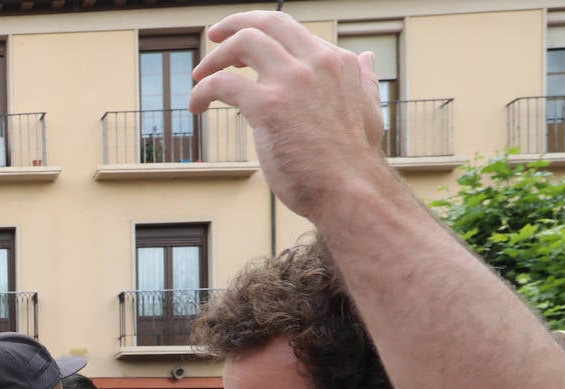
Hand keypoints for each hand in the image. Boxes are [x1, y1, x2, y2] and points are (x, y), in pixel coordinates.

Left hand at [188, 10, 386, 221]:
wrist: (352, 191)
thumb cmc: (355, 161)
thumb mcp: (368, 109)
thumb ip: (363, 80)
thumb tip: (368, 57)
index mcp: (337, 61)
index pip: (291, 30)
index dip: (262, 33)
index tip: (241, 51)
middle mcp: (315, 63)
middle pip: (267, 22)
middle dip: (234, 24)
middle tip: (213, 36)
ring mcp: (291, 82)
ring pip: (243, 42)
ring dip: (215, 58)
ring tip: (198, 77)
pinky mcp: (268, 106)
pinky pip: (222, 84)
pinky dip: (202, 91)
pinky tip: (196, 107)